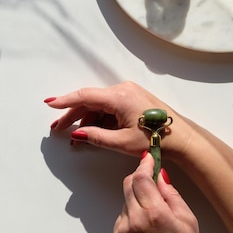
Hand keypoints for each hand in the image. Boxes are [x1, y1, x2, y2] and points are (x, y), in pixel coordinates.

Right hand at [45, 81, 182, 156]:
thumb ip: (96, 137)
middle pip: (90, 101)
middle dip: (72, 114)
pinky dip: (98, 119)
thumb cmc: (156, 139)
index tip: (50, 104)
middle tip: (57, 127)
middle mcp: (122, 90)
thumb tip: (76, 134)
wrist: (182, 138)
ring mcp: (128, 93)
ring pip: (98, 105)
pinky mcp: (132, 100)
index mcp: (119, 97)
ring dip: (85, 119)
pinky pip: (109, 107)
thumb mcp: (122, 142)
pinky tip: (90, 132)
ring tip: (73, 136)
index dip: (65, 101)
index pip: (85, 96)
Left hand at [113, 153, 198, 232]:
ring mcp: (123, 230)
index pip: (141, 177)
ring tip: (155, 215)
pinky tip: (147, 227)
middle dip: (140, 178)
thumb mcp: (187, 221)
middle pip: (129, 184)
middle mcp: (135, 220)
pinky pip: (122, 216)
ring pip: (126, 200)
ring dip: (137, 198)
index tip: (148, 158)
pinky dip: (132, 214)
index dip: (144, 164)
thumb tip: (161, 176)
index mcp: (155, 214)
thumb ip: (172, 194)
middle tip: (152, 180)